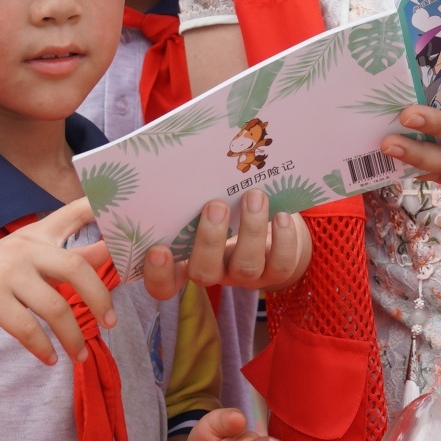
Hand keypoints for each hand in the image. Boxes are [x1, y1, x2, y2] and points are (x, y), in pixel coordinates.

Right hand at [0, 197, 111, 366]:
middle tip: (111, 323)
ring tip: (79, 355)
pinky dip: (44, 348)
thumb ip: (64, 257)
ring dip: (72, 338)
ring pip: (56, 307)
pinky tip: (51, 360)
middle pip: (76, 269)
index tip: (130, 210)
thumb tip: (108, 251)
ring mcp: (5, 273)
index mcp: (35, 235)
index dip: (102, 207)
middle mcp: (23, 248)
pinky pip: (29, 328)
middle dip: (100, 299)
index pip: (73, 212)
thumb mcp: (26, 261)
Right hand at [140, 191, 311, 301]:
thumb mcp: (209, 204)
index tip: (157, 249)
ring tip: (254, 196)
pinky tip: (282, 215)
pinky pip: (280, 265)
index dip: (157, 274)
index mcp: (188, 258)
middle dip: (209, 240)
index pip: (164, 282)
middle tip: (215, 205)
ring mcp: (245, 276)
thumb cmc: (229, 208)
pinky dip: (283, 239)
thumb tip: (192, 158)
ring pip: (246, 267)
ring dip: (250, 230)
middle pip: (204, 273)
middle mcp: (215, 271)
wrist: (272, 226)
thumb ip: (196, 194)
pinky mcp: (276, 272)